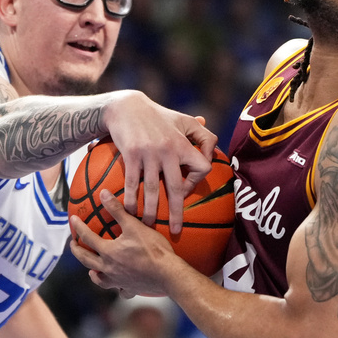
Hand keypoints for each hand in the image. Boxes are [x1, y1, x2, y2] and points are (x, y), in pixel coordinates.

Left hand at [69, 190, 181, 295]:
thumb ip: (117, 210)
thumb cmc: (152, 248)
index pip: (88, 238)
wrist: (167, 273)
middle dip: (77, 251)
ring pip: (99, 279)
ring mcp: (118, 280)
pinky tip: (119, 286)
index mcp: (108, 252)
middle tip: (73, 245)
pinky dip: (117, 288)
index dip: (79, 227)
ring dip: (93, 273)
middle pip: (86, 260)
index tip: (72, 220)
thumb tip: (103, 194)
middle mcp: (109, 268)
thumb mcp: (134, 225)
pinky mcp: (130, 287)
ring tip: (92, 271)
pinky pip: (120, 290)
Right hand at [102, 91, 217, 233]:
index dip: (197, 180)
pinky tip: (129, 212)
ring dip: (151, 211)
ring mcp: (149, 154)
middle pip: (177, 187)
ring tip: (149, 226)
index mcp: (183, 144)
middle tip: (176, 230)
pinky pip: (132, 183)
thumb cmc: (158, 115)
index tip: (186, 188)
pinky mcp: (131, 155)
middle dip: (177, 212)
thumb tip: (210, 145)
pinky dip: (131, 199)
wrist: (126, 107)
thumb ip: (199, 132)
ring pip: (153, 189)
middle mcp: (169, 150)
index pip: (202, 167)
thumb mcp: (182, 119)